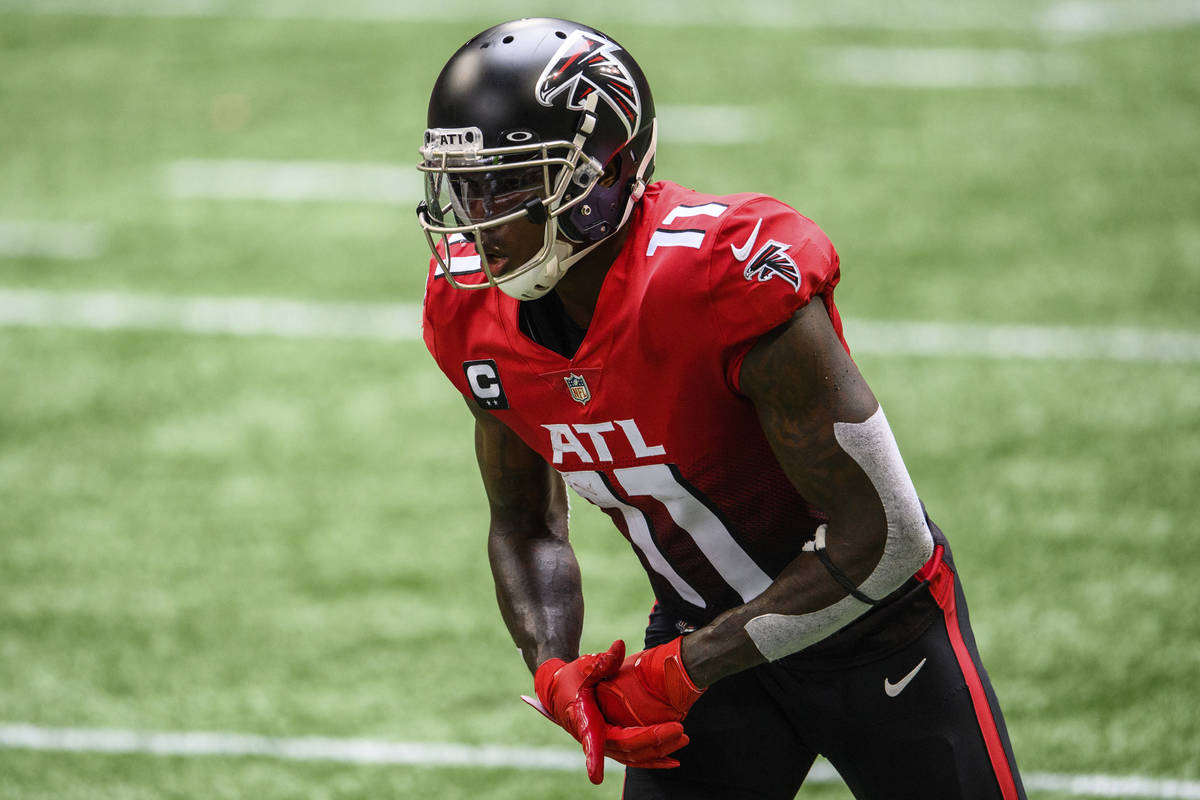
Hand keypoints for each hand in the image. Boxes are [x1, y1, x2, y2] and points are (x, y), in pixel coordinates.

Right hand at [527, 640, 691, 781]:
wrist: (560, 690)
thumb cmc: (571, 677)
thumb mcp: (583, 666)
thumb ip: (602, 660)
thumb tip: (619, 645)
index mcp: (583, 720)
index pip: (590, 740)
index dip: (594, 757)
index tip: (596, 776)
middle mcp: (594, 738)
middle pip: (626, 748)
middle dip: (654, 741)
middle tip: (679, 730)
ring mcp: (605, 745)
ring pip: (634, 756)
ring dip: (659, 751)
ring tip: (683, 739)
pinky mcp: (614, 745)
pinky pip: (635, 757)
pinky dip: (654, 759)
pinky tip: (672, 760)